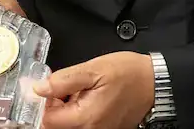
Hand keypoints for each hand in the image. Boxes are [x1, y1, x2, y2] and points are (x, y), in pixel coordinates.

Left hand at [33, 52, 154, 128]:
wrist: (156, 83)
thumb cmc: (128, 74)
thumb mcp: (92, 70)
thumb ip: (62, 81)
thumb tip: (37, 89)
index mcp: (85, 118)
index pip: (47, 120)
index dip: (41, 103)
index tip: (44, 87)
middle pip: (56, 125)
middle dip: (53, 106)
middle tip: (61, 85)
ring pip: (68, 124)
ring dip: (65, 108)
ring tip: (76, 89)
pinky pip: (82, 123)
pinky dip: (77, 110)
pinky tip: (85, 95)